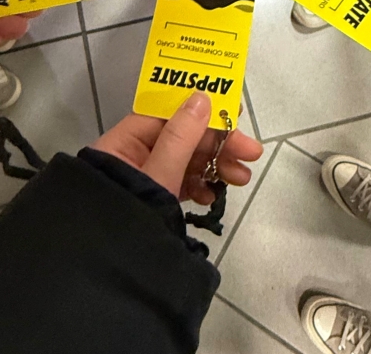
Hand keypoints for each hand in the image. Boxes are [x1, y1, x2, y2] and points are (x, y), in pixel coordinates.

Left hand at [92, 93, 263, 203]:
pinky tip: (214, 195)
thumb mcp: (159, 173)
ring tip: (242, 178)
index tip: (234, 113)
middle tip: (252, 152)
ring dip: (215, 165)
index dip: (200, 111)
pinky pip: (183, 184)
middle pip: (181, 137)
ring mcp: (146, 180)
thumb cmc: (133, 214)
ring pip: (186, 161)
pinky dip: (201, 186)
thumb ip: (180, 136)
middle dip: (217, 144)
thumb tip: (201, 96)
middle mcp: (133, 156)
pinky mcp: (157, 201)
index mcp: (124, 142)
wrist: (118, 275)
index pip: (166, 114)